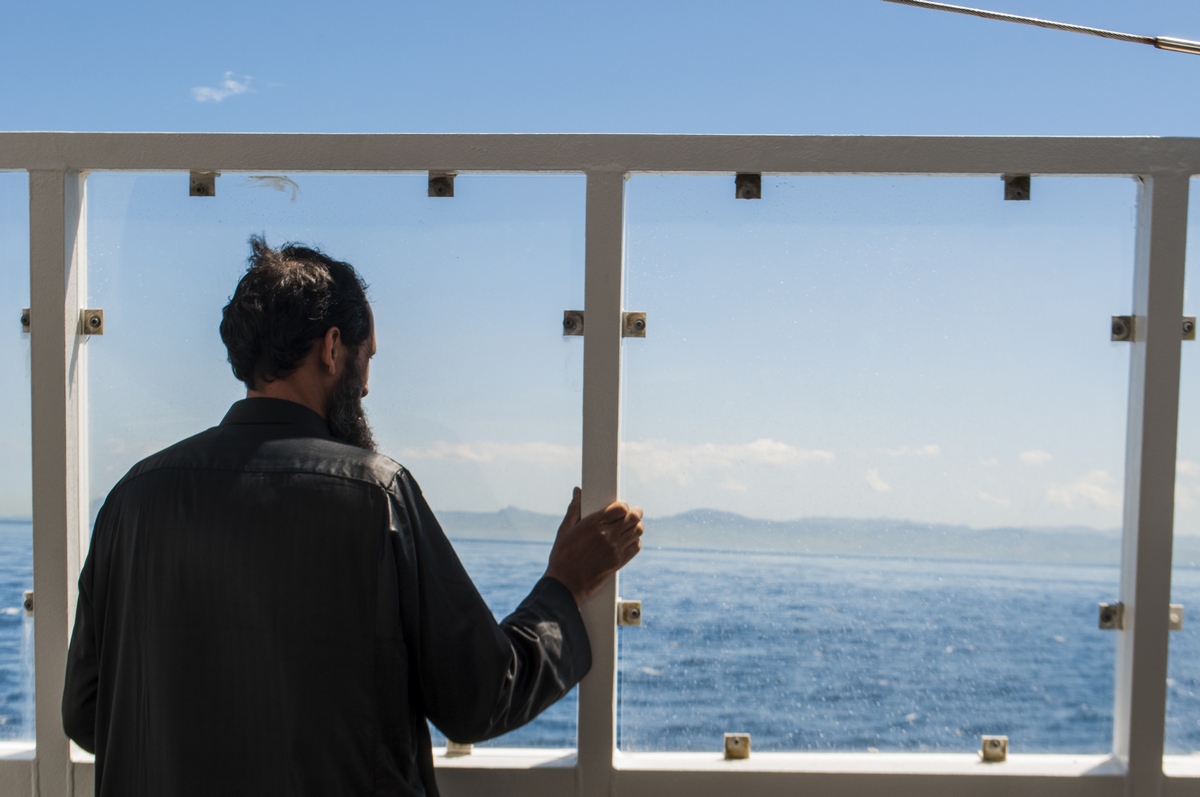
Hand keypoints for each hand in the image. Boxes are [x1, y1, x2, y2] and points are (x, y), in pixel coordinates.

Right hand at [544, 487, 643, 606]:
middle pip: (634, 517)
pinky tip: (627, 541)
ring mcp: (615, 549)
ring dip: (636, 526)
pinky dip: (635, 541)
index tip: (620, 507)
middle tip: (633, 513)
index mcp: (594, 524)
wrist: (566, 583)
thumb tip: (578, 491)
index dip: (623, 505)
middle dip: (635, 513)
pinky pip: (636, 547)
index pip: (621, 507)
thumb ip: (574, 508)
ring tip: (630, 526)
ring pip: (637, 531)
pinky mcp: (619, 562)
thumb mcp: (565, 529)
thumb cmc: (562, 555)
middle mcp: (607, 535)